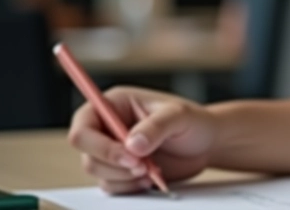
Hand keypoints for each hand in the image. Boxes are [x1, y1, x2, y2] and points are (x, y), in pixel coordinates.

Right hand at [67, 86, 216, 193]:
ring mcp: (111, 149)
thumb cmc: (193, 121)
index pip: (83, 126)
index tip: (128, 156)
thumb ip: (156, 127)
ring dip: (122, 177)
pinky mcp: (119, 170)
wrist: (206, 144)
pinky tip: (149, 178)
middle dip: (114, 164)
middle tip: (143, 166)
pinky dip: (127, 186)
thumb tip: (132, 145)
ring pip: (96, 171)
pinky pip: (109, 185)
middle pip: (86, 152)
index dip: (98, 145)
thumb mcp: (179, 116)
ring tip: (150, 171)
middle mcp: (107, 126)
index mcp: (114, 104)